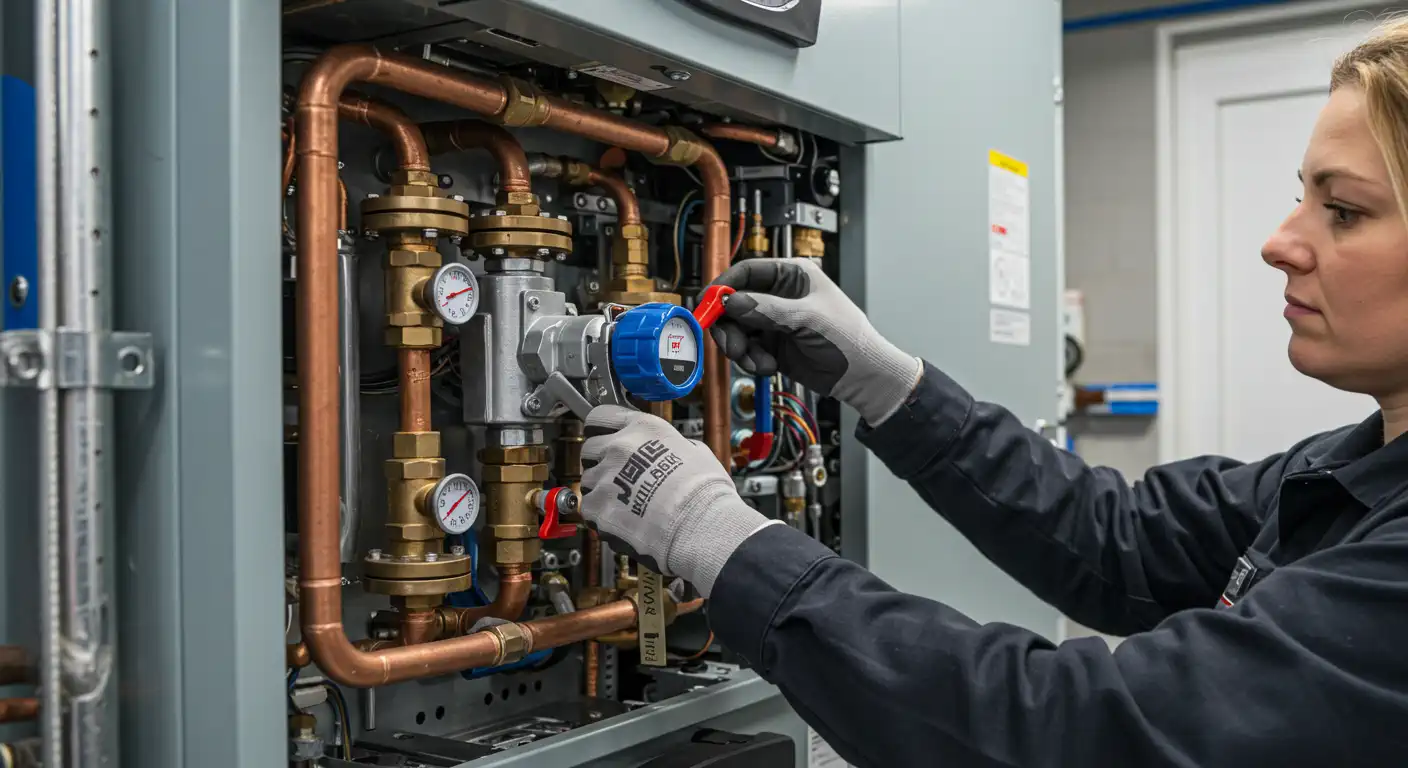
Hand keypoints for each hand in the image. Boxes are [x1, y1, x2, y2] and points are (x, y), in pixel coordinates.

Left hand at [580, 405, 774, 596]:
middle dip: (599, 462)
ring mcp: (604, 477)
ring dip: (600, 490)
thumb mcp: (696, 452)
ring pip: (588, 480)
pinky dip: (600, 516)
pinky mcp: (597, 507)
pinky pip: (589, 509)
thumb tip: (673, 452)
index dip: (601, 429)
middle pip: (589, 449)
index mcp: (643, 428)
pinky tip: (622, 522)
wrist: (700, 526)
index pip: (601, 416)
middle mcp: (619, 447)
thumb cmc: (705, 492)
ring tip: (624, 505)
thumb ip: (673, 447)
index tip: (603, 438)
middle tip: (618, 477)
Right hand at [709, 258, 920, 424]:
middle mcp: (779, 296)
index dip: (724, 287)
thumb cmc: (848, 338)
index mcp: (792, 276)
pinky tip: (767, 367)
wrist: (862, 377)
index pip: (747, 272)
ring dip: (740, 347)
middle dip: (728, 326)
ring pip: (737, 329)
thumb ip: (768, 309)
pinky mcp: (771, 346)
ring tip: (755, 362)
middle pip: (734, 303)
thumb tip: (732, 301)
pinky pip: (746, 349)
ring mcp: (773, 322)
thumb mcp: (808, 319)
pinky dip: (750, 360)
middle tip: (731, 346)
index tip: (708, 304)